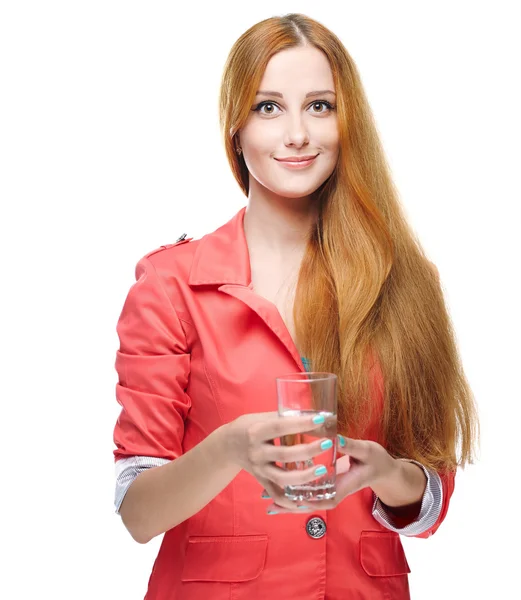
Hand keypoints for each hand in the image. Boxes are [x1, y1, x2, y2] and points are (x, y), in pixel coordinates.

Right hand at [224, 411, 332, 511]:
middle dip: (308, 450)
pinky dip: (290, 502)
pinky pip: (276, 494)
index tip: (320, 419)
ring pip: (282, 478)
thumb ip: (283, 418)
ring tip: (322, 469)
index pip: (280, 426)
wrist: (227, 445)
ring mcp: (259, 469)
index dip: (301, 423)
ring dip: (304, 476)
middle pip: (284, 454)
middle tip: (328, 443)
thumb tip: (314, 415)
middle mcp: (256, 452)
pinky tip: (306, 501)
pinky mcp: (261, 480)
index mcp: (256, 431)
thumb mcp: (261, 417)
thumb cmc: (248, 426)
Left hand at [262, 435, 397, 513]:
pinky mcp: (326, 485)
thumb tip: (335, 438)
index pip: (325, 498)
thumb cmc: (375, 459)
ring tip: (266, 499)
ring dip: (288, 500)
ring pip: (307, 500)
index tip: (290, 497)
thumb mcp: (367, 451)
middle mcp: (335, 492)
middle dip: (291, 504)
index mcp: (344, 485)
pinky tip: (277, 489)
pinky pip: (308, 493)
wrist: (381, 468)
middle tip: (270, 502)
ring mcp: (330, 490)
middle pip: (311, 503)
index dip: (307, 500)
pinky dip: (293, 494)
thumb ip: (351, 446)